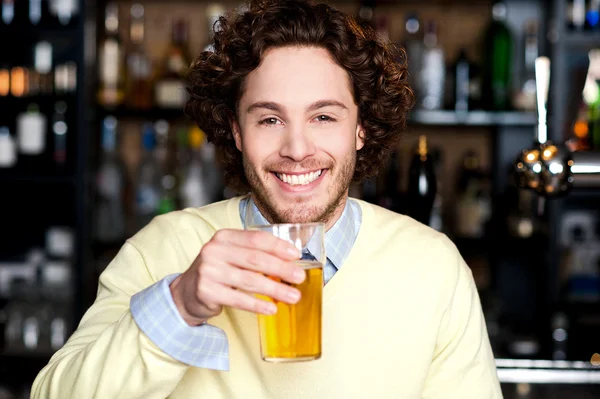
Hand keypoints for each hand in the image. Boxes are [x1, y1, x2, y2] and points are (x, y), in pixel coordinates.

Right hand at [169, 229, 304, 325]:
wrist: (186, 293)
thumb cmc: (217, 272)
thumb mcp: (231, 256)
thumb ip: (254, 255)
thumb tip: (290, 263)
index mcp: (224, 237)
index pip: (256, 239)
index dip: (278, 246)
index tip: (296, 255)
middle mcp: (214, 250)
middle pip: (255, 259)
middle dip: (281, 269)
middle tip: (300, 277)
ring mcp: (208, 271)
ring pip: (250, 280)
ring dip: (275, 289)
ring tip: (293, 297)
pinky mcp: (206, 291)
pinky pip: (238, 299)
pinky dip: (257, 305)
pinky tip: (272, 309)